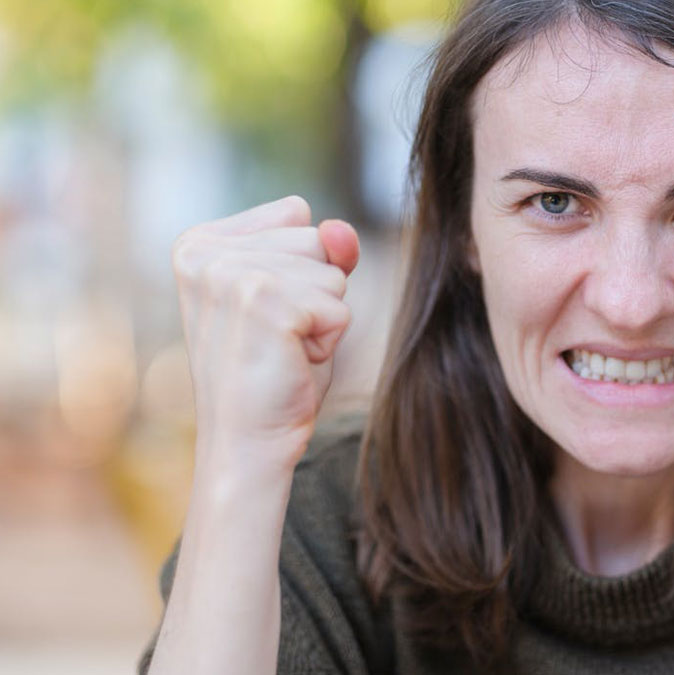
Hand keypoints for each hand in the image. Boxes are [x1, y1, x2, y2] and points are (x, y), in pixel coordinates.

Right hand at [171, 196, 358, 476]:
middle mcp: (206, 253)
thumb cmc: (272, 372)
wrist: (247, 442)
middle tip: (276, 339)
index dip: (302, 271)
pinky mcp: (263, 303)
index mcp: (200, 243)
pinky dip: (329, 341)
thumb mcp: (300, 295)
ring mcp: (231, 276)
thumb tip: (341, 229)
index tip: (265, 314)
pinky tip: (291, 362)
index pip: (296, 216)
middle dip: (315, 293)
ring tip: (281, 350)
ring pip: (333, 272)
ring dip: (323, 318)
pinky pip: (339, 307)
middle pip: (316, 240)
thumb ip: (325, 251)